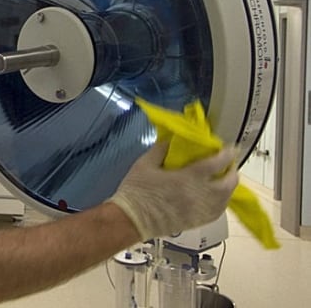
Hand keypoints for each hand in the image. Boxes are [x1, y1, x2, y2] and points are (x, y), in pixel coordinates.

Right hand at [109, 143, 238, 239]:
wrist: (131, 220)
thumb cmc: (137, 190)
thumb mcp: (144, 164)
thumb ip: (161, 150)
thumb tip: (172, 141)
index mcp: (189, 177)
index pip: (217, 163)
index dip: (227, 153)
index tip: (230, 147)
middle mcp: (201, 194)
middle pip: (229, 182)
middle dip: (232, 171)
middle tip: (227, 164)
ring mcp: (201, 210)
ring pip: (227, 198)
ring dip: (228, 187)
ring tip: (223, 179)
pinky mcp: (198, 222)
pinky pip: (218, 211)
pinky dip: (222, 201)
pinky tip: (216, 197)